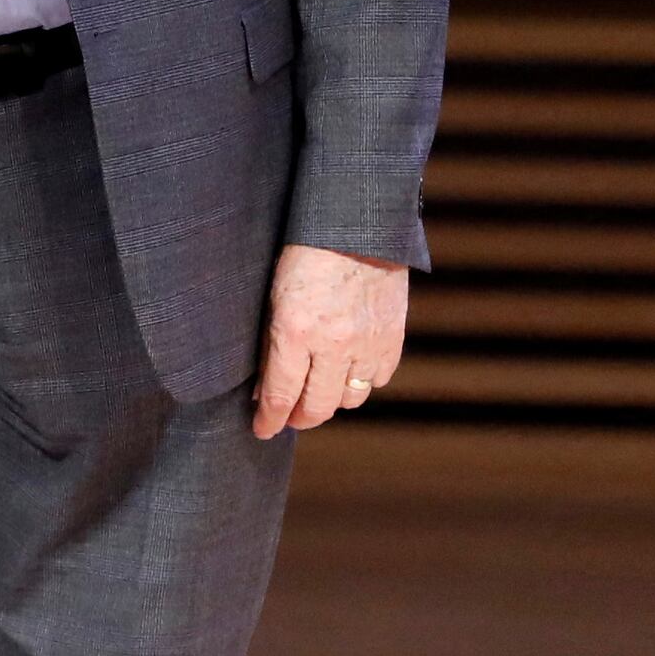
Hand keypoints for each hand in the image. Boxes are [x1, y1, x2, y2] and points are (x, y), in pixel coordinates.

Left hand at [252, 243, 411, 437]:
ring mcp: (367, 343)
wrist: (357, 225)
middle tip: (289, 419)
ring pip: (350, 398)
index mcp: (295, 331)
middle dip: (299, 418)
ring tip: (319, 394)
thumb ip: (270, 343)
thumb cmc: (304, 254)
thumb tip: (264, 388)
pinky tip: (349, 371)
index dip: (270, 419)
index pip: (281, 395)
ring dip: (332, 401)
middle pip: (318, 406)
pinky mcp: (392, 337)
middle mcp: (334, 344)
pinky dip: (363, 380)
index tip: (262, 430)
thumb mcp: (273, 296)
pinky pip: (378, 378)